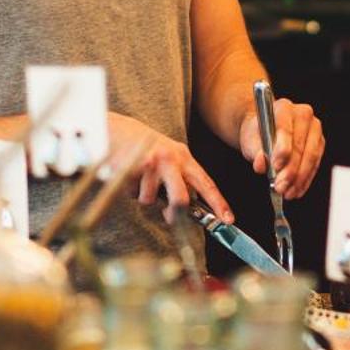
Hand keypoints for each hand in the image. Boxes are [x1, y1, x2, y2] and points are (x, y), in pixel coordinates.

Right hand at [107, 113, 233, 221]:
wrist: (121, 129)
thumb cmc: (150, 149)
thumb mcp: (173, 159)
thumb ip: (183, 180)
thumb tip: (189, 210)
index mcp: (184, 157)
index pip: (206, 183)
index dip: (219, 203)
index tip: (228, 220)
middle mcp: (169, 159)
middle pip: (179, 198)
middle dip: (175, 212)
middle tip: (170, 216)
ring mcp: (149, 163)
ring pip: (149, 199)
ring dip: (144, 196)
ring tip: (141, 181)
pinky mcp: (129, 168)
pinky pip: (131, 192)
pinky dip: (130, 190)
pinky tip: (130, 176)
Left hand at [240, 97, 324, 198]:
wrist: (265, 131)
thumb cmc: (257, 134)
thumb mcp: (249, 141)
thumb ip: (254, 152)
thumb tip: (261, 164)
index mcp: (284, 107)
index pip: (285, 129)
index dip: (282, 150)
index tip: (275, 167)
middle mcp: (303, 114)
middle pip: (300, 145)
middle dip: (290, 170)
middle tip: (280, 187)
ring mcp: (314, 128)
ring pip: (310, 156)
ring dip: (299, 178)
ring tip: (287, 192)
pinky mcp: (320, 143)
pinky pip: (315, 164)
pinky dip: (305, 180)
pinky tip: (296, 190)